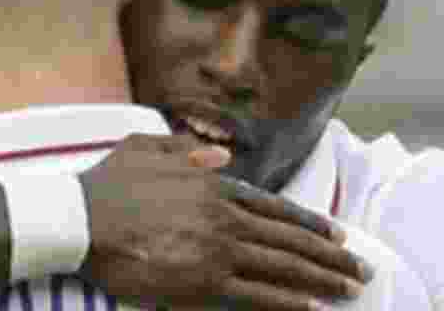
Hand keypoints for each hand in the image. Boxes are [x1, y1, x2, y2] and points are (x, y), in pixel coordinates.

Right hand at [78, 133, 372, 309]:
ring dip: (321, 278)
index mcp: (211, 184)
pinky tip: (313, 308)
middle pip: (288, 238)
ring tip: (350, 288)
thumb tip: (221, 158)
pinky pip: (256, 294)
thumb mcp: (145, 148)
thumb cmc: (108, 184)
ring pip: (281, 266)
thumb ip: (185, 150)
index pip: (273, 207)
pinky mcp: (203, 282)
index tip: (336, 234)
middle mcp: (223, 216)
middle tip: (361, 269)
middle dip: (329, 255)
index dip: (309, 223)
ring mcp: (216, 249)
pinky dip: (287, 301)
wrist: (81, 219)